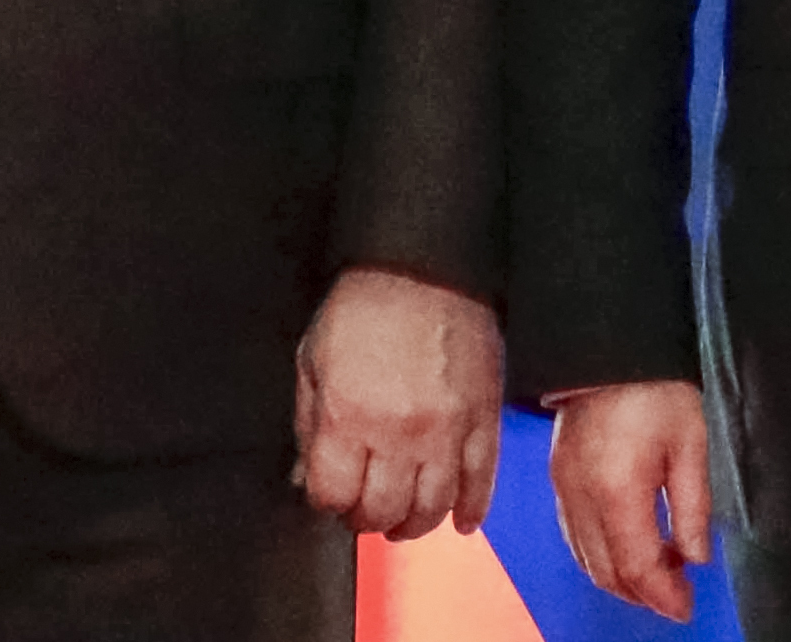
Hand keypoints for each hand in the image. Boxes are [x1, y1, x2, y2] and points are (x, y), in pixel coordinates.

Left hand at [291, 266, 502, 540]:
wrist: (423, 266)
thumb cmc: (366, 305)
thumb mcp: (312, 361)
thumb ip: (308, 425)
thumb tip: (308, 474)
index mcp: (346, 417)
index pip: (332, 496)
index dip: (328, 502)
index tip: (333, 496)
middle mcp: (397, 432)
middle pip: (381, 511)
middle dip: (366, 518)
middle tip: (365, 510)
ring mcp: (445, 429)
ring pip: (432, 508)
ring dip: (414, 524)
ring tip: (405, 520)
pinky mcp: (482, 418)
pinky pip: (481, 480)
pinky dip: (472, 508)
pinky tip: (461, 518)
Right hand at [548, 379, 715, 621]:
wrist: (608, 344)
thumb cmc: (652, 387)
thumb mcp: (690, 444)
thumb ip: (693, 508)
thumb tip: (696, 556)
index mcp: (617, 491)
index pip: (638, 566)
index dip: (664, 595)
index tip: (686, 606)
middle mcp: (581, 497)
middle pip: (606, 572)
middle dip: (642, 594)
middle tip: (676, 596)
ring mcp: (564, 488)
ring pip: (586, 558)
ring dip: (620, 577)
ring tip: (659, 572)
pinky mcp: (559, 476)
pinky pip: (574, 534)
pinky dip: (600, 554)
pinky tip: (627, 547)